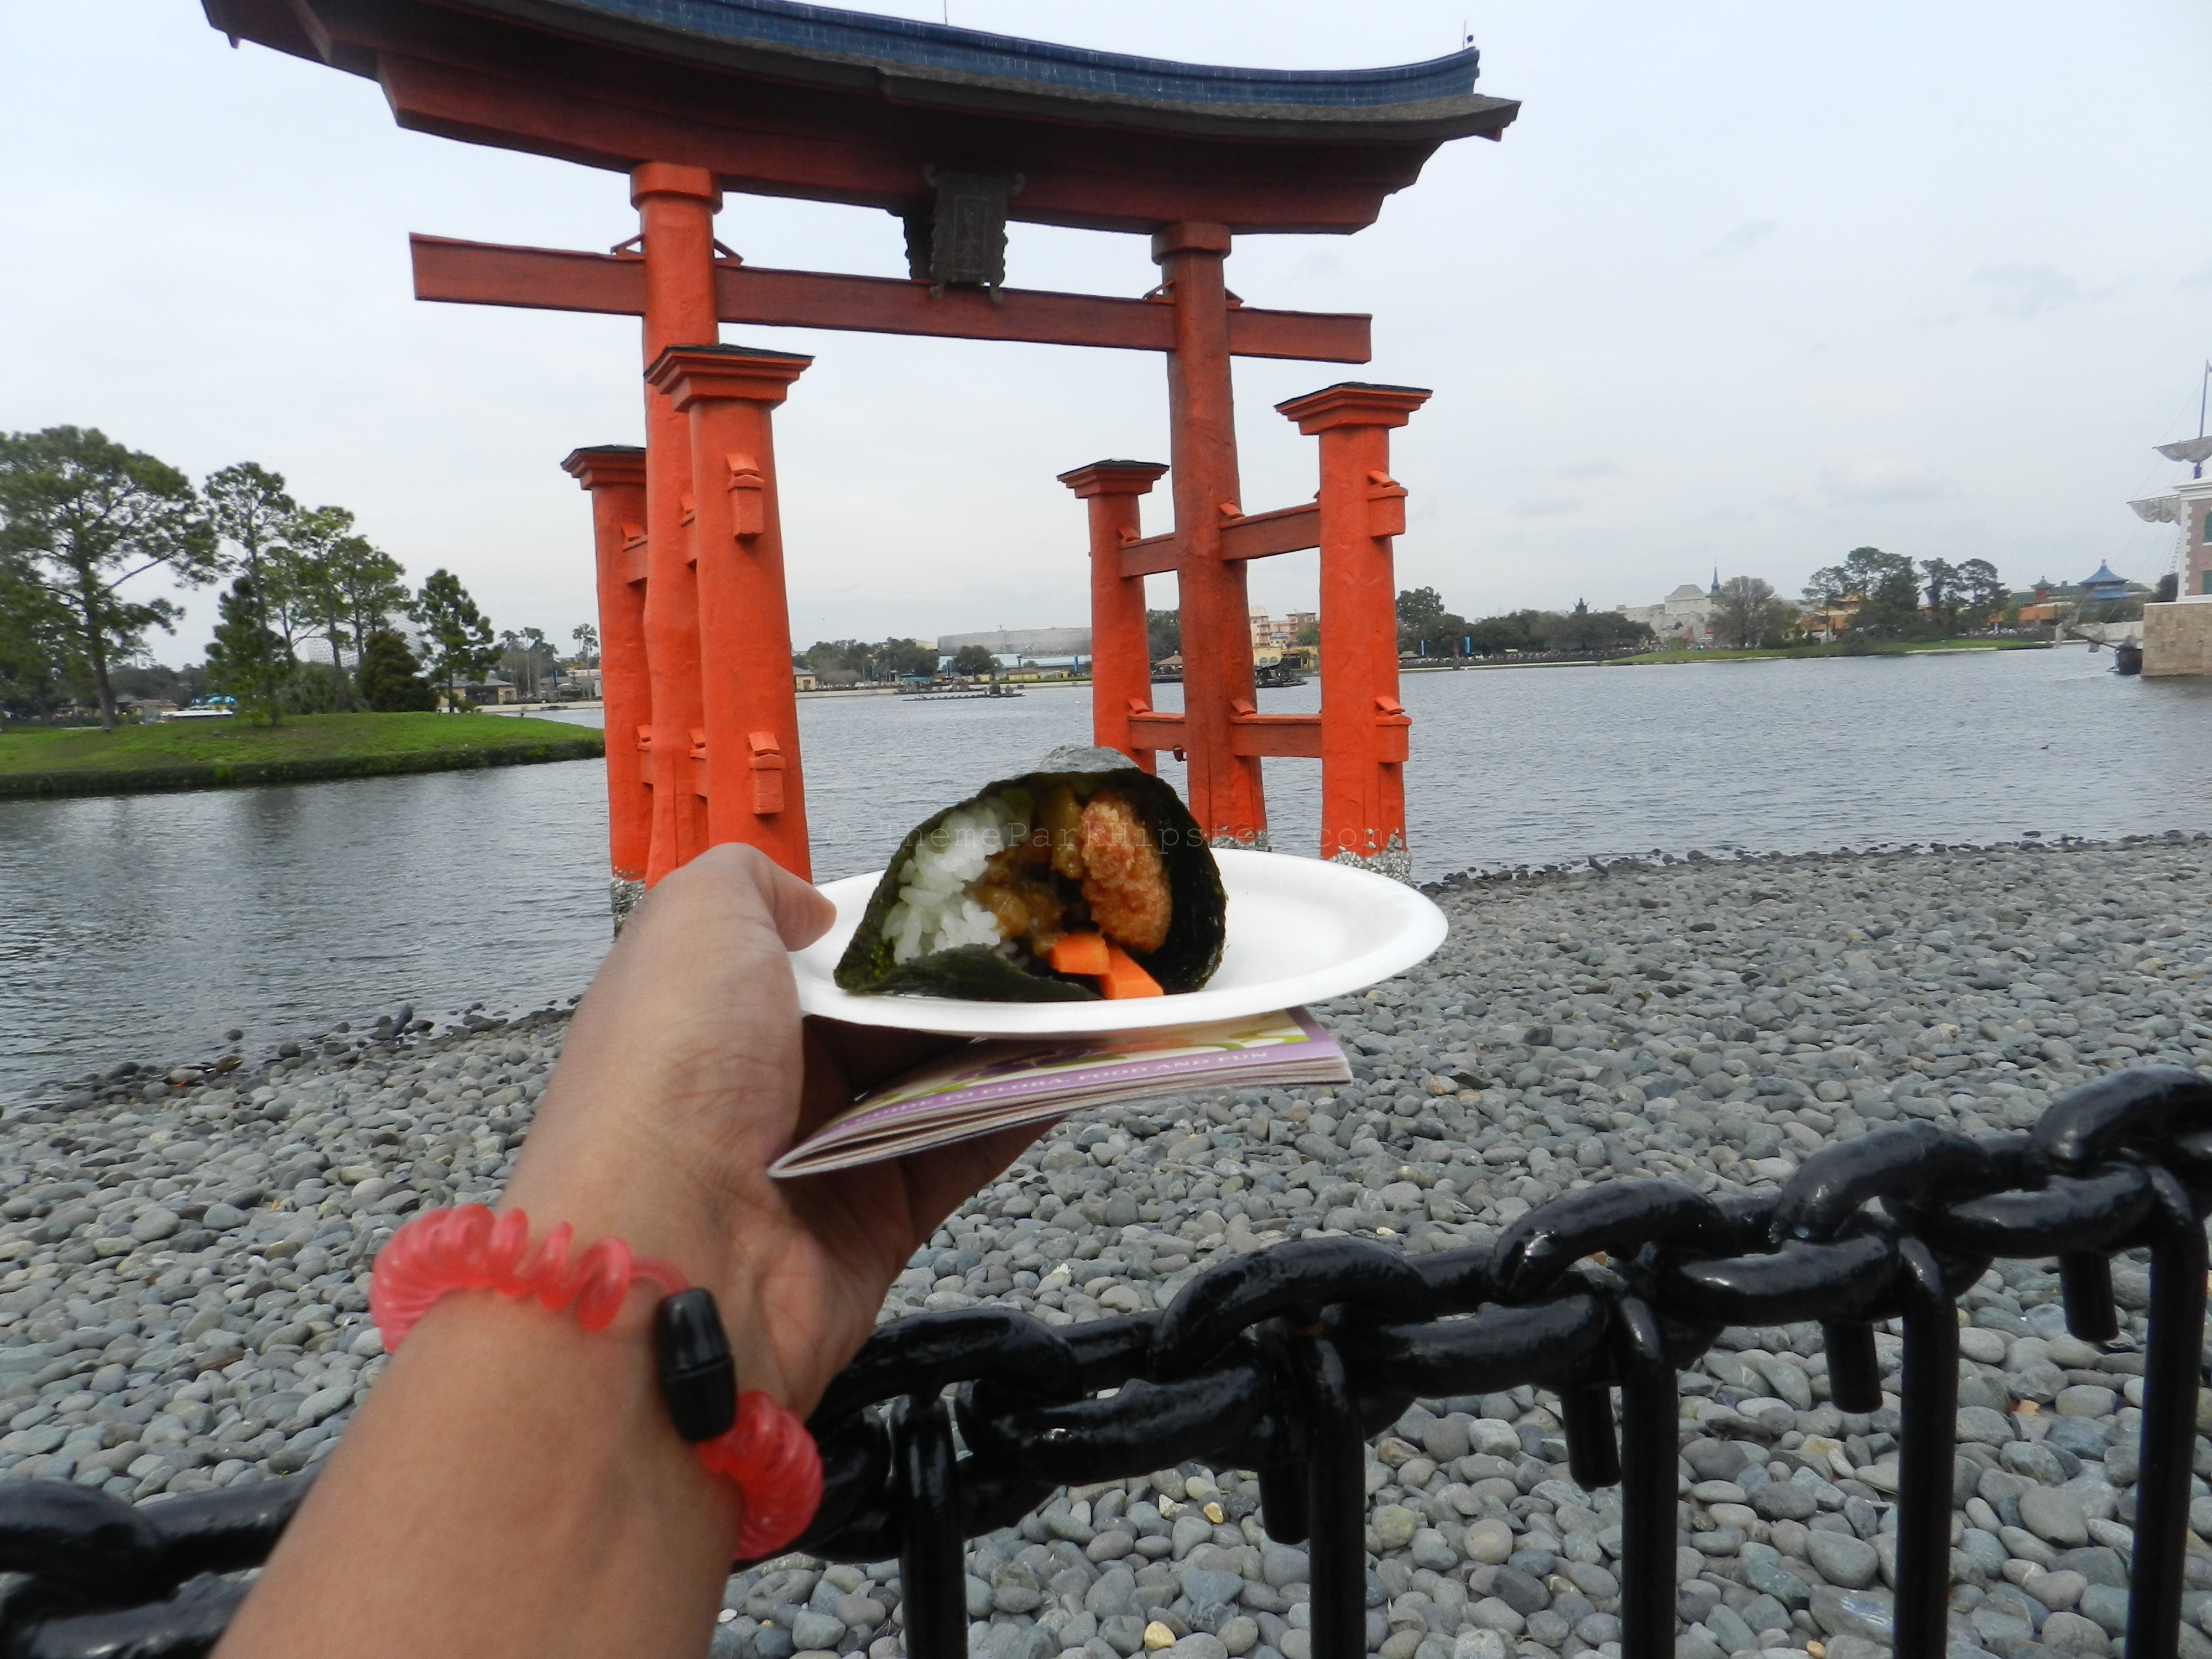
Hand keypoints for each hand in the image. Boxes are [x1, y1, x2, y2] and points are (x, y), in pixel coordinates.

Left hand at [503, 843, 1038, 1414]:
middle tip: (1047, 943)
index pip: (816, 958)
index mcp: (717, 1008)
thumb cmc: (673, 1069)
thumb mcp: (692, 923)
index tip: (967, 897)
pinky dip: (1017, 1112)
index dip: (887, 930)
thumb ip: (752, 883)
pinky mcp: (877, 1224)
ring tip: (1082, 994)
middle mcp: (765, 1083)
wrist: (671, 1252)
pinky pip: (961, 1157)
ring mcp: (823, 1157)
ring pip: (934, 1083)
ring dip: (1006, 1042)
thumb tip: (816, 909)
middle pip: (886, 1019)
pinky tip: (1074, 1067)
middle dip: (962, 982)